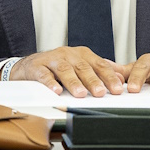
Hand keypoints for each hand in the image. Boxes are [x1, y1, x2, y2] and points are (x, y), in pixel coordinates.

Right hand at [8, 46, 124, 97]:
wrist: (29, 65)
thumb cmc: (58, 68)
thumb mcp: (80, 67)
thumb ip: (99, 71)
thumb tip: (120, 77)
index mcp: (82, 55)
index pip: (99, 65)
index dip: (109, 77)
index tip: (117, 89)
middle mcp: (68, 55)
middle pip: (83, 68)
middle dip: (93, 80)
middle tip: (100, 93)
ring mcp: (52, 60)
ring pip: (65, 70)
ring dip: (73, 82)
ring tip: (80, 94)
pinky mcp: (37, 67)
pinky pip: (44, 75)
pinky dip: (50, 83)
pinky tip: (56, 91)